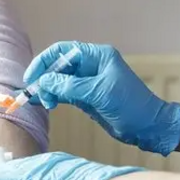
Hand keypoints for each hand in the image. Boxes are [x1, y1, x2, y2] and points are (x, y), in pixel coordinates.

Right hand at [25, 41, 179, 155]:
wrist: (148, 127)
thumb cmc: (131, 106)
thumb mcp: (99, 93)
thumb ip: (70, 86)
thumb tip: (44, 81)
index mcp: (97, 56)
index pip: (63, 51)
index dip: (44, 62)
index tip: (31, 77)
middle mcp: (91, 66)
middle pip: (58, 66)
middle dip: (44, 78)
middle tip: (36, 95)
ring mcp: (88, 82)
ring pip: (59, 81)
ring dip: (47, 90)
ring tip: (43, 103)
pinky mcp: (86, 97)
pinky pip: (64, 93)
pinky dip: (53, 97)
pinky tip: (44, 103)